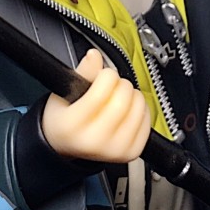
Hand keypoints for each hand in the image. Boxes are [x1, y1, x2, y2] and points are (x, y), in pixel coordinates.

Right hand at [41, 49, 151, 165]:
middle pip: (122, 101)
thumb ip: (82, 73)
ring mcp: (114, 150)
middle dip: (121, 84)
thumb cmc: (64, 119)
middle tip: (113, 84)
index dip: (106, 76)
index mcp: (72, 126)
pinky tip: (129, 108)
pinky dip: (141, 109)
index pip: (100, 94)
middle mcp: (93, 141)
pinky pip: (146, 122)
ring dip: (133, 94)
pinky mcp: (130, 153)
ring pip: (137, 110)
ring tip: (120, 96)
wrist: (68, 146)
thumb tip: (94, 55)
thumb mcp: (63, 94)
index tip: (104, 75)